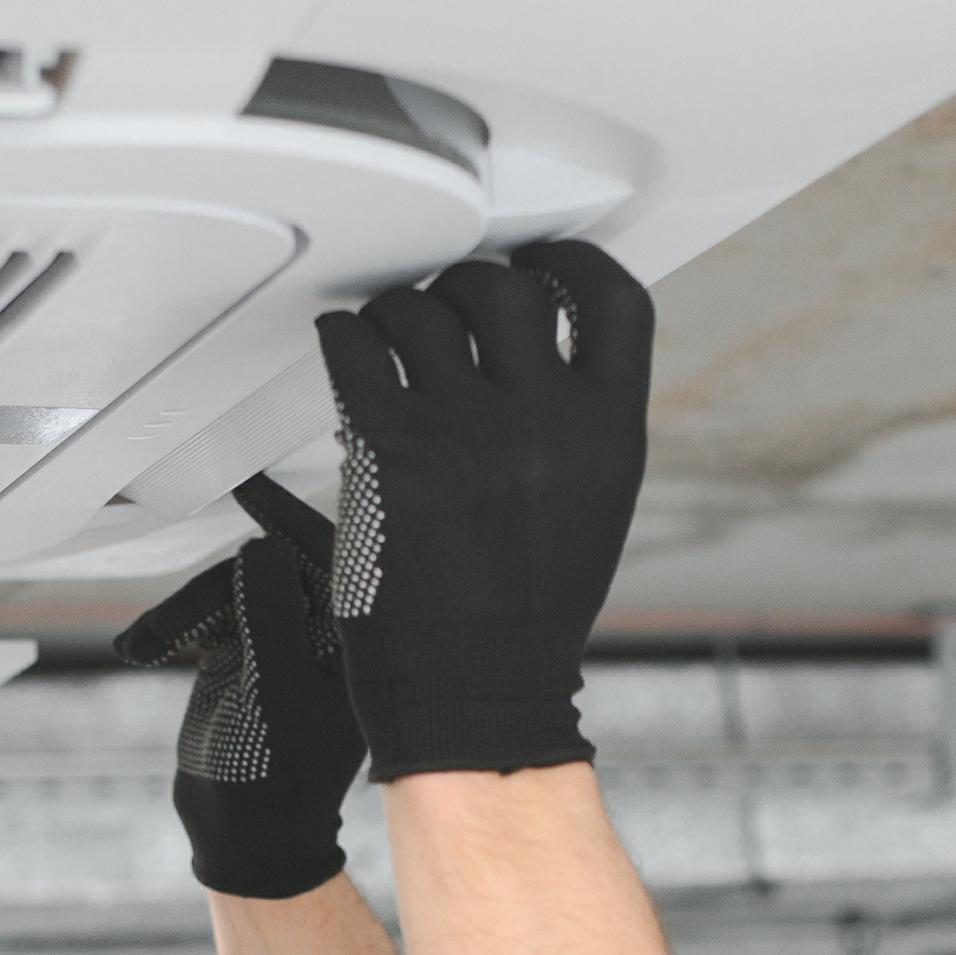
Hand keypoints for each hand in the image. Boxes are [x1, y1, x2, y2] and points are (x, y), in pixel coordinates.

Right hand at [113, 476, 366, 898]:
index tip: (251, 488)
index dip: (290, 517)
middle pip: (262, 570)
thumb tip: (260, 548)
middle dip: (207, 592)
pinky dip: (168, 628)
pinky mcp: (240, 655)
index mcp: (351, 641)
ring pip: (224, 590)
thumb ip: (270, 615)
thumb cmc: (279, 782)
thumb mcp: (277, 693)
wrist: (246, 839)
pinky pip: (202, 616)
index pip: (327, 557)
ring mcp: (278, 642)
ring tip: (143, 645)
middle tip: (167, 631)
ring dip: (178, 613)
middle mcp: (319, 634)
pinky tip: (138, 647)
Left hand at [314, 240, 653, 781]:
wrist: (473, 694)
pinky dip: (345, 338)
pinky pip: (358, 352)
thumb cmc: (523, 622)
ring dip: (399, 313)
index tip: (538, 260)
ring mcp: (465, 430)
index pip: (611, 299)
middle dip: (467, 286)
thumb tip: (541, 365)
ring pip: (423, 311)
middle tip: (444, 307)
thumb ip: (576, 429)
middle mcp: (544, 419)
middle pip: (505, 286)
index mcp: (609, 433)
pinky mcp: (391, 450)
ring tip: (386, 339)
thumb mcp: (590, 511)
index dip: (568, 263)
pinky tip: (345, 347)